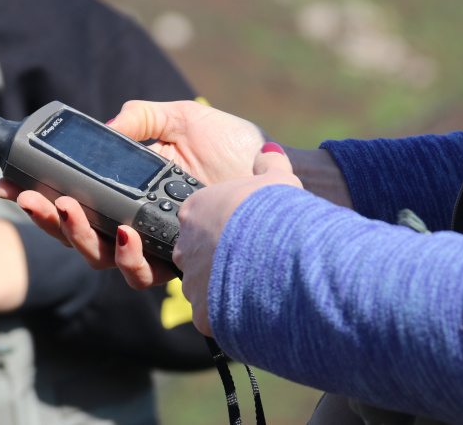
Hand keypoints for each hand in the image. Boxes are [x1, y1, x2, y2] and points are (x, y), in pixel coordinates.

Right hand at [0, 101, 270, 268]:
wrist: (271, 166)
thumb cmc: (227, 143)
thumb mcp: (178, 118)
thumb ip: (140, 119)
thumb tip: (105, 128)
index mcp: (125, 189)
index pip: (72, 199)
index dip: (36, 197)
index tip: (6, 185)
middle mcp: (133, 220)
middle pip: (77, 235)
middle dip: (48, 220)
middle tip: (33, 200)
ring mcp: (154, 244)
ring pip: (102, 259)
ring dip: (80, 238)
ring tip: (72, 211)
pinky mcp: (179, 261)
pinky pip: (143, 273)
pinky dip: (130, 256)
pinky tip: (129, 233)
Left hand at [173, 142, 302, 335]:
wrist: (279, 254)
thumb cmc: (274, 212)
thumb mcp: (278, 178)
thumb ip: (269, 163)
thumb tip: (268, 151)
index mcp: (194, 211)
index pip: (198, 218)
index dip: (220, 223)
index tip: (242, 227)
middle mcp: (184, 246)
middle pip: (195, 251)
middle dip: (218, 255)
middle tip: (249, 254)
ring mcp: (190, 281)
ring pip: (204, 284)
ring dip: (225, 283)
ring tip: (255, 280)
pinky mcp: (201, 313)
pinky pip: (213, 313)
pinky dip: (231, 310)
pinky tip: (254, 302)